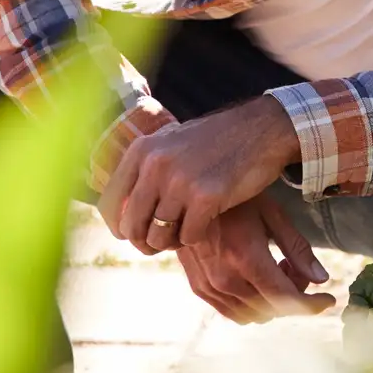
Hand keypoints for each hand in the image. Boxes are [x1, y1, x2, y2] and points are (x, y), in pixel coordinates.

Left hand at [99, 95, 301, 253]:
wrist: (262, 129)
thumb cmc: (217, 141)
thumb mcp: (171, 144)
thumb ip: (145, 170)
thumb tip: (121, 210)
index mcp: (142, 151)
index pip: (109, 203)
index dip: (118, 227)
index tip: (131, 235)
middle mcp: (155, 165)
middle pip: (132, 226)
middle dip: (143, 242)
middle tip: (159, 244)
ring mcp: (181, 181)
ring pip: (158, 236)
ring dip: (171, 243)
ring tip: (183, 234)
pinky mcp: (207, 197)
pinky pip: (188, 237)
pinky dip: (195, 238)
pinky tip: (205, 226)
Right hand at [176, 195, 335, 323]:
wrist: (187, 196)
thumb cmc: (236, 199)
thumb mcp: (273, 214)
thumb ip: (298, 248)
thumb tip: (322, 279)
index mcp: (246, 257)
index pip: (286, 297)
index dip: (312, 304)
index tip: (329, 299)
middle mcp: (225, 278)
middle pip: (273, 309)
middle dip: (294, 295)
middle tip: (297, 268)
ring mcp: (209, 286)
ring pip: (254, 315)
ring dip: (272, 301)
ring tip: (277, 269)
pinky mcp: (199, 288)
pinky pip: (233, 312)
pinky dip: (253, 303)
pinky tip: (257, 277)